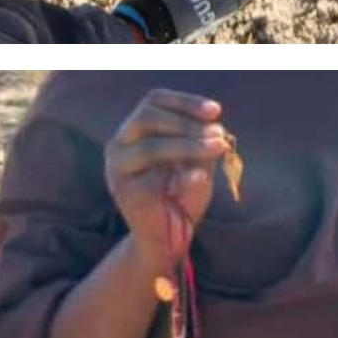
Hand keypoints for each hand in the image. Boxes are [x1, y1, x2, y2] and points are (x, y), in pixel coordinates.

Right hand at [102, 89, 228, 270]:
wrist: (168, 235)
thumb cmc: (183, 191)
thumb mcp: (197, 159)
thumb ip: (202, 141)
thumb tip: (215, 126)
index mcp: (135, 131)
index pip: (153, 101)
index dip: (185, 102)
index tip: (215, 111)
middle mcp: (119, 146)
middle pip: (147, 118)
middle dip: (187, 123)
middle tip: (218, 133)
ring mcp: (118, 170)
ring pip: (150, 147)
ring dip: (190, 145)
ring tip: (219, 147)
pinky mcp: (126, 195)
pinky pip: (155, 181)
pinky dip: (183, 176)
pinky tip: (201, 176)